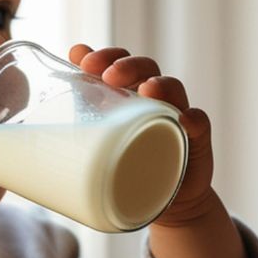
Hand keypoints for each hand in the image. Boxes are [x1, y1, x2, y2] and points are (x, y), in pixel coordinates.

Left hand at [67, 44, 217, 226]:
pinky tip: (185, 119)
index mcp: (130, 92)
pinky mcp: (195, 142)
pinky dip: (194, 120)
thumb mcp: (102, 137)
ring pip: (173, 90)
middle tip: (108, 75)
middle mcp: (155, 98)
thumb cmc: (128, 163)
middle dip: (127, 65)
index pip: (121, 61)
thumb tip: (57, 79)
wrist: (165, 202)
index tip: (83, 59)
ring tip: (146, 89)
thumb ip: (84, 107)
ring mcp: (176, 117)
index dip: (106, 55)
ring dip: (160, 85)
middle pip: (146, 68)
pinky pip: (200, 125)